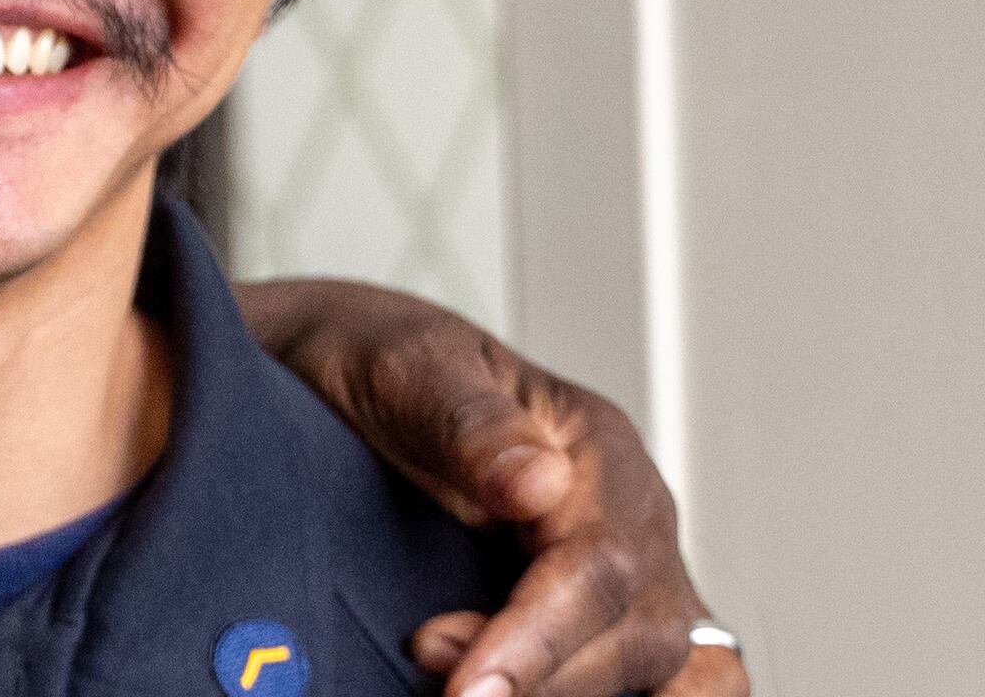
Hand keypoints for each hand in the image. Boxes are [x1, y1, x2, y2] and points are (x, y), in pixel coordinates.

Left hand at [239, 278, 742, 696]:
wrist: (359, 374)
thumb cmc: (387, 369)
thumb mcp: (407, 370)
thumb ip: (469, 422)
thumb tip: (536, 483)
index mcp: (598, 448)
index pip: (601, 567)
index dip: (536, 639)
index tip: (457, 677)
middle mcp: (635, 515)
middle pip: (640, 635)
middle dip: (541, 679)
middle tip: (443, 691)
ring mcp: (640, 570)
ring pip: (672, 670)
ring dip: (580, 694)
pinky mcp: (617, 616)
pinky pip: (670, 680)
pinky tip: (539, 696)